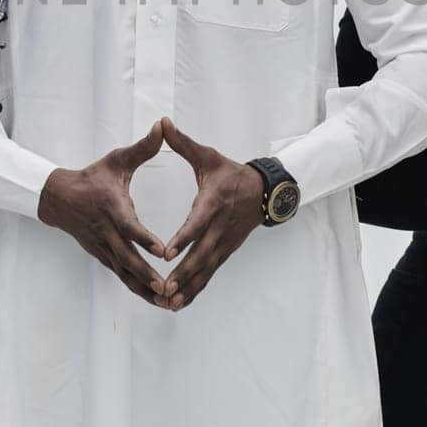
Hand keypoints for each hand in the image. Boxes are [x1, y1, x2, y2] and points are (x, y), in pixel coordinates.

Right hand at [38, 120, 168, 306]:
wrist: (58, 197)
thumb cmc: (93, 177)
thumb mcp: (116, 159)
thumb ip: (143, 147)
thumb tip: (163, 125)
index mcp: (111, 207)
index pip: (128, 226)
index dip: (144, 238)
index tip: (162, 250)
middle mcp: (105, 231)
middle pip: (127, 258)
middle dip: (147, 275)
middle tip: (168, 288)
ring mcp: (102, 246)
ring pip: (124, 272)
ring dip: (144, 288)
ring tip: (166, 301)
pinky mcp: (101, 255)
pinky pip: (120, 275)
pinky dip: (136, 288)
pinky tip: (154, 299)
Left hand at [160, 118, 264, 310]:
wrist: (264, 191)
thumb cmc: (230, 172)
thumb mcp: (208, 155)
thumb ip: (182, 143)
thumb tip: (162, 123)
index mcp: (212, 203)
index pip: (197, 223)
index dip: (183, 239)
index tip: (167, 254)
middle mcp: (219, 227)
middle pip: (200, 254)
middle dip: (183, 273)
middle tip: (164, 289)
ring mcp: (224, 243)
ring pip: (205, 269)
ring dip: (188, 287)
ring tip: (169, 303)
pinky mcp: (225, 252)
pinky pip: (209, 273)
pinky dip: (196, 289)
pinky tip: (179, 304)